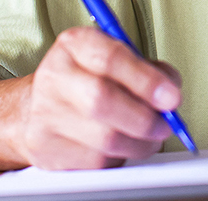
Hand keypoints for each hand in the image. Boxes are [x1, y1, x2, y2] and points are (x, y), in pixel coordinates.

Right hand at [19, 26, 183, 168]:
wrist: (35, 108)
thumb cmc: (87, 80)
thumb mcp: (116, 59)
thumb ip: (148, 70)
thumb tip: (170, 91)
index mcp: (74, 44)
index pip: (110, 59)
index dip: (146, 80)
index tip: (172, 97)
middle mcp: (55, 76)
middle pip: (102, 100)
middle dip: (145, 118)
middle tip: (165, 124)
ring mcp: (45, 115)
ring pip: (104, 138)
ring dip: (139, 143)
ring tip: (150, 137)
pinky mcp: (46, 150)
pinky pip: (96, 162)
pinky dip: (120, 157)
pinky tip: (122, 146)